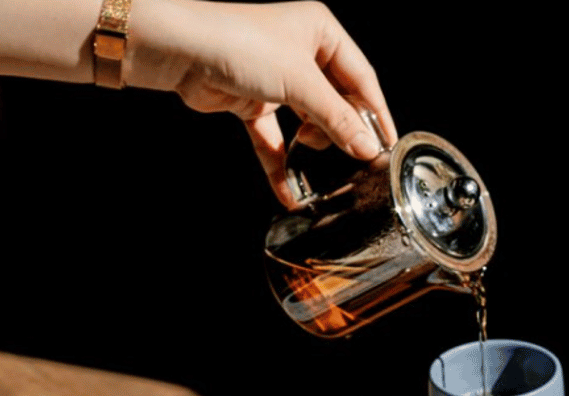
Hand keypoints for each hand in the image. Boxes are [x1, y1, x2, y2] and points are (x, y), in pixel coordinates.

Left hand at [128, 0, 394, 206]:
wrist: (180, 49)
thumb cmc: (240, 44)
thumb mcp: (299, 82)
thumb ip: (337, 118)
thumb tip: (367, 147)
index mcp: (321, 32)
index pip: (362, 78)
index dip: (376, 113)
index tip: (388, 146)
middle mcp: (301, 51)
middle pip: (335, 101)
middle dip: (342, 133)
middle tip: (356, 162)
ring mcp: (275, 77)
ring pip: (306, 121)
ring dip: (311, 148)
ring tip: (321, 169)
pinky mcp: (251, 101)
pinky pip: (273, 139)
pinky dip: (280, 164)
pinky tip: (289, 190)